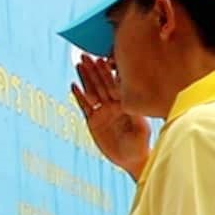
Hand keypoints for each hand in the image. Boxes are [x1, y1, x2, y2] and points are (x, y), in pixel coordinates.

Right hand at [72, 54, 149, 179]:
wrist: (131, 159)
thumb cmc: (140, 145)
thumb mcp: (141, 131)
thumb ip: (136, 118)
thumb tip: (133, 104)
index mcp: (125, 103)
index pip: (114, 85)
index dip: (107, 73)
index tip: (100, 60)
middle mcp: (113, 105)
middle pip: (101, 84)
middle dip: (93, 70)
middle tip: (85, 55)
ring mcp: (103, 112)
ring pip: (91, 92)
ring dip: (85, 78)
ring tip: (78, 65)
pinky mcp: (93, 121)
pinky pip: (84, 106)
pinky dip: (79, 96)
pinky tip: (73, 85)